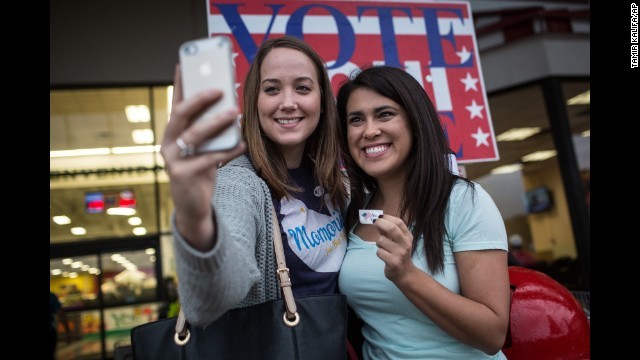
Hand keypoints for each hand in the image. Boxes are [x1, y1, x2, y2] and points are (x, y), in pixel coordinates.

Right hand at [160, 64, 245, 248]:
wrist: (193, 206)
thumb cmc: (200, 170)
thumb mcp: (203, 147)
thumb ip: (209, 129)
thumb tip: (229, 105)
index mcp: (171, 133)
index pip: (175, 103)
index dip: (179, 83)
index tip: (185, 63)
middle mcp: (168, 143)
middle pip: (181, 114)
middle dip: (200, 99)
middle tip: (220, 89)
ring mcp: (173, 159)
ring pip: (195, 135)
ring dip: (216, 122)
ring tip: (235, 112)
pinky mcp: (183, 175)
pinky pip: (209, 159)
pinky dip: (227, 150)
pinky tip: (241, 143)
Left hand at [372, 215, 415, 281]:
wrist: (405, 274)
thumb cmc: (399, 254)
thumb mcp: (398, 242)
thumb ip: (389, 232)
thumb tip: (378, 220)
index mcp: (408, 237)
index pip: (399, 222)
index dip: (387, 217)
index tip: (379, 216)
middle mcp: (406, 244)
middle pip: (391, 228)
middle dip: (380, 223)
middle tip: (374, 222)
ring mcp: (400, 253)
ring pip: (381, 241)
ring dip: (379, 243)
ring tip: (384, 249)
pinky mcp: (393, 262)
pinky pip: (379, 252)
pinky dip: (379, 253)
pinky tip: (385, 257)